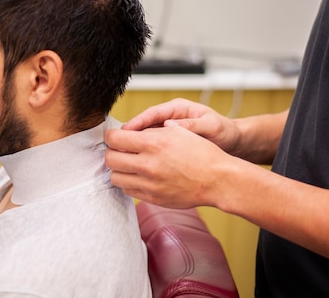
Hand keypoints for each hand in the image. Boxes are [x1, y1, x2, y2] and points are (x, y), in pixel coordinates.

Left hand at [105, 123, 232, 208]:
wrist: (218, 180)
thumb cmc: (201, 153)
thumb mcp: (178, 132)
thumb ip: (151, 131)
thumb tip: (131, 132)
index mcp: (153, 144)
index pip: (114, 139)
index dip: (111, 136)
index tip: (115, 137)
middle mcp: (148, 165)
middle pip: (110, 159)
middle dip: (112, 152)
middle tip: (120, 150)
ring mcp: (149, 184)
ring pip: (115, 177)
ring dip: (119, 169)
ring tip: (129, 164)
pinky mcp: (153, 198)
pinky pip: (128, 190)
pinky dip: (129, 182)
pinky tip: (140, 176)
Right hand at [120, 98, 240, 154]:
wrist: (234, 143)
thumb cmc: (224, 131)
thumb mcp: (211, 126)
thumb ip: (191, 126)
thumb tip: (169, 124)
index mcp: (177, 109)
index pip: (151, 114)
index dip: (136, 123)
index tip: (124, 133)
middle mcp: (170, 118)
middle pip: (143, 125)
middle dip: (129, 136)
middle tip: (116, 147)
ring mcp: (168, 131)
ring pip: (145, 137)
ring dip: (134, 146)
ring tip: (121, 157)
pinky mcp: (169, 143)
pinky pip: (151, 147)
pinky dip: (143, 154)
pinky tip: (136, 164)